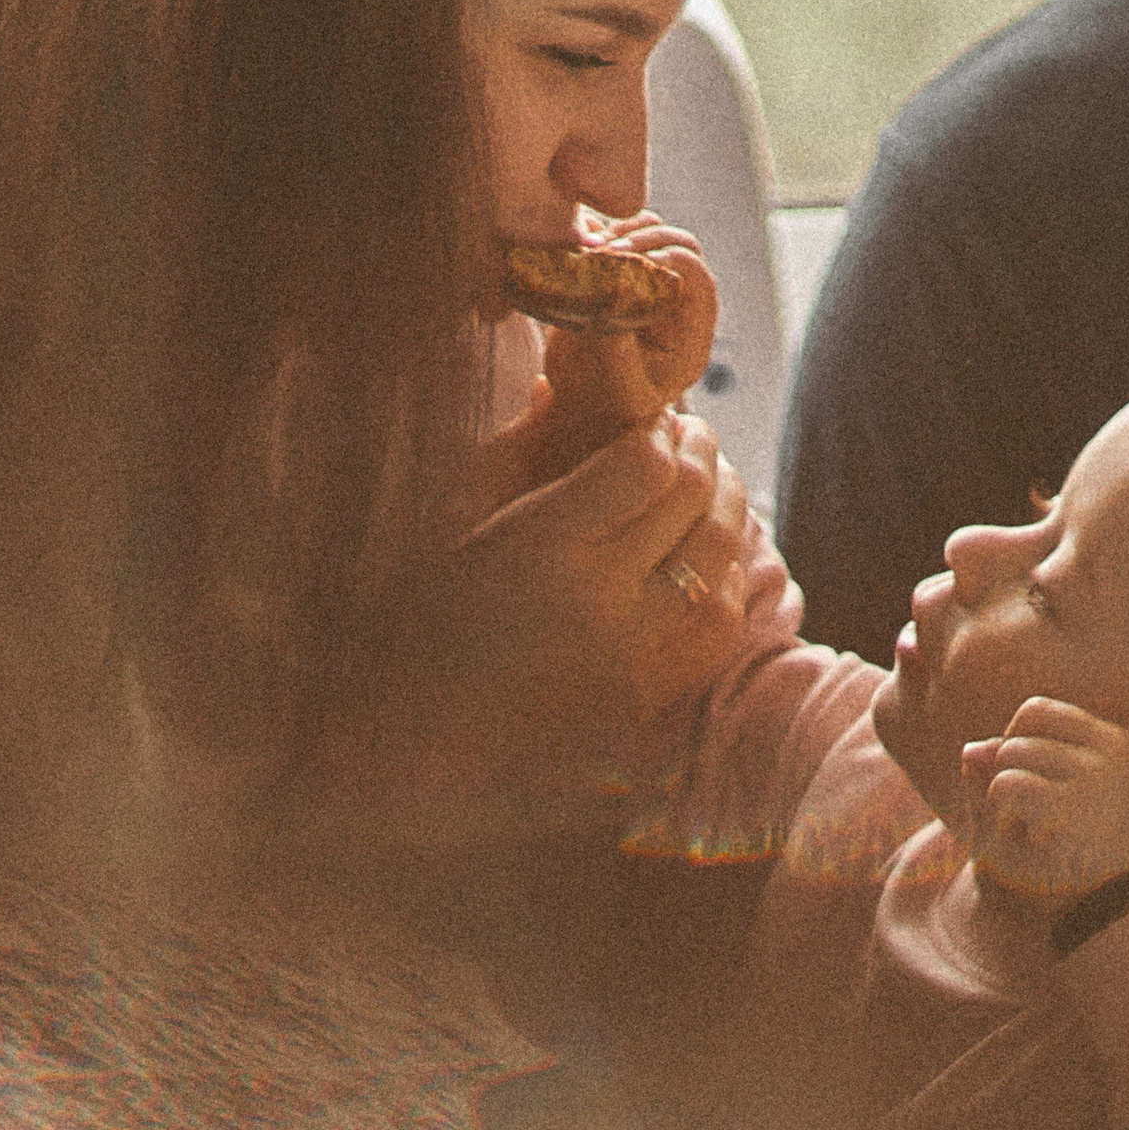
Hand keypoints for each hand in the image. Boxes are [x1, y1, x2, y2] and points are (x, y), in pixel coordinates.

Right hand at [360, 412, 762, 843]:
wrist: (400, 740)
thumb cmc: (414, 622)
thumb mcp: (458, 525)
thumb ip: (516, 454)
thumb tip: (557, 389)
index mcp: (540, 544)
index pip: (645, 466)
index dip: (661, 435)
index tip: (657, 425)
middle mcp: (595, 599)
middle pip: (692, 505)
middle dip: (703, 458)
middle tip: (695, 440)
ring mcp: (627, 657)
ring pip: (718, 567)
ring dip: (728, 516)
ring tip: (715, 492)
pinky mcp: (640, 702)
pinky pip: (715, 632)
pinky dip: (726, 587)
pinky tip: (712, 565)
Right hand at [529, 221, 719, 475]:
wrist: (579, 405)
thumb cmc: (605, 406)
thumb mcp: (617, 387)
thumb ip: (618, 346)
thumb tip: (616, 292)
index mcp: (692, 330)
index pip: (698, 276)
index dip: (668, 259)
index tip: (627, 262)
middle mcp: (678, 301)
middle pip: (679, 244)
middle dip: (644, 239)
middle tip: (604, 251)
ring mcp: (651, 284)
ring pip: (651, 232)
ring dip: (621, 232)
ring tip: (588, 249)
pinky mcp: (620, 274)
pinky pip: (619, 237)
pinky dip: (599, 233)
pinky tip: (575, 246)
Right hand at [960, 696, 1128, 910]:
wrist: (1125, 883)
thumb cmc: (1055, 879)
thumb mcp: (1011, 858)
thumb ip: (983, 804)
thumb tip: (970, 749)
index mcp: (1083, 816)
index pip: (1007, 785)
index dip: (994, 808)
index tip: (1013, 834)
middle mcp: (1106, 777)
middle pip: (1015, 748)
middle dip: (1002, 775)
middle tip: (1021, 811)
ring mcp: (1118, 751)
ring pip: (1032, 712)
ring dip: (1016, 743)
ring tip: (1029, 780)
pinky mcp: (1122, 736)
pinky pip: (1055, 710)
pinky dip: (1037, 732)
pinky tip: (1045, 767)